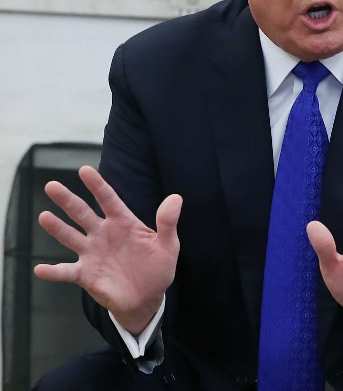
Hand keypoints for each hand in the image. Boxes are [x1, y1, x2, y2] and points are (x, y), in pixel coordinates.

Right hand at [34, 166, 181, 334]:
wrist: (148, 298)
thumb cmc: (158, 268)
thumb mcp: (168, 245)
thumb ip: (168, 222)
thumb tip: (176, 198)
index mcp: (123, 223)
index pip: (108, 199)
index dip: (97, 185)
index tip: (84, 170)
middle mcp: (103, 234)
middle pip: (82, 213)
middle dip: (67, 200)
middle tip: (51, 185)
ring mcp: (92, 253)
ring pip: (71, 236)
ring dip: (57, 228)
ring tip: (44, 216)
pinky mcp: (85, 274)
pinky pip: (67, 272)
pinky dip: (54, 271)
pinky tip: (40, 269)